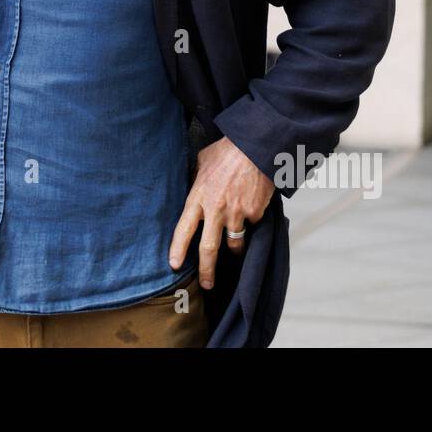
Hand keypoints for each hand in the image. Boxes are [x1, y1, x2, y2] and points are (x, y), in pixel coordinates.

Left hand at [168, 137, 275, 289]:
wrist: (256, 146)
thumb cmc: (228, 150)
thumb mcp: (203, 161)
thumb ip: (196, 177)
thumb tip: (192, 183)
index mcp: (198, 197)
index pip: (183, 229)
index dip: (177, 249)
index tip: (174, 265)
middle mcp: (215, 209)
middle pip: (208, 248)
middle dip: (207, 270)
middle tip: (207, 284)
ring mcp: (236, 213)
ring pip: (234, 244)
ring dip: (234, 250)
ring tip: (234, 250)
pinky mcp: (255, 213)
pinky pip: (252, 226)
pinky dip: (252, 222)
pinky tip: (252, 207)